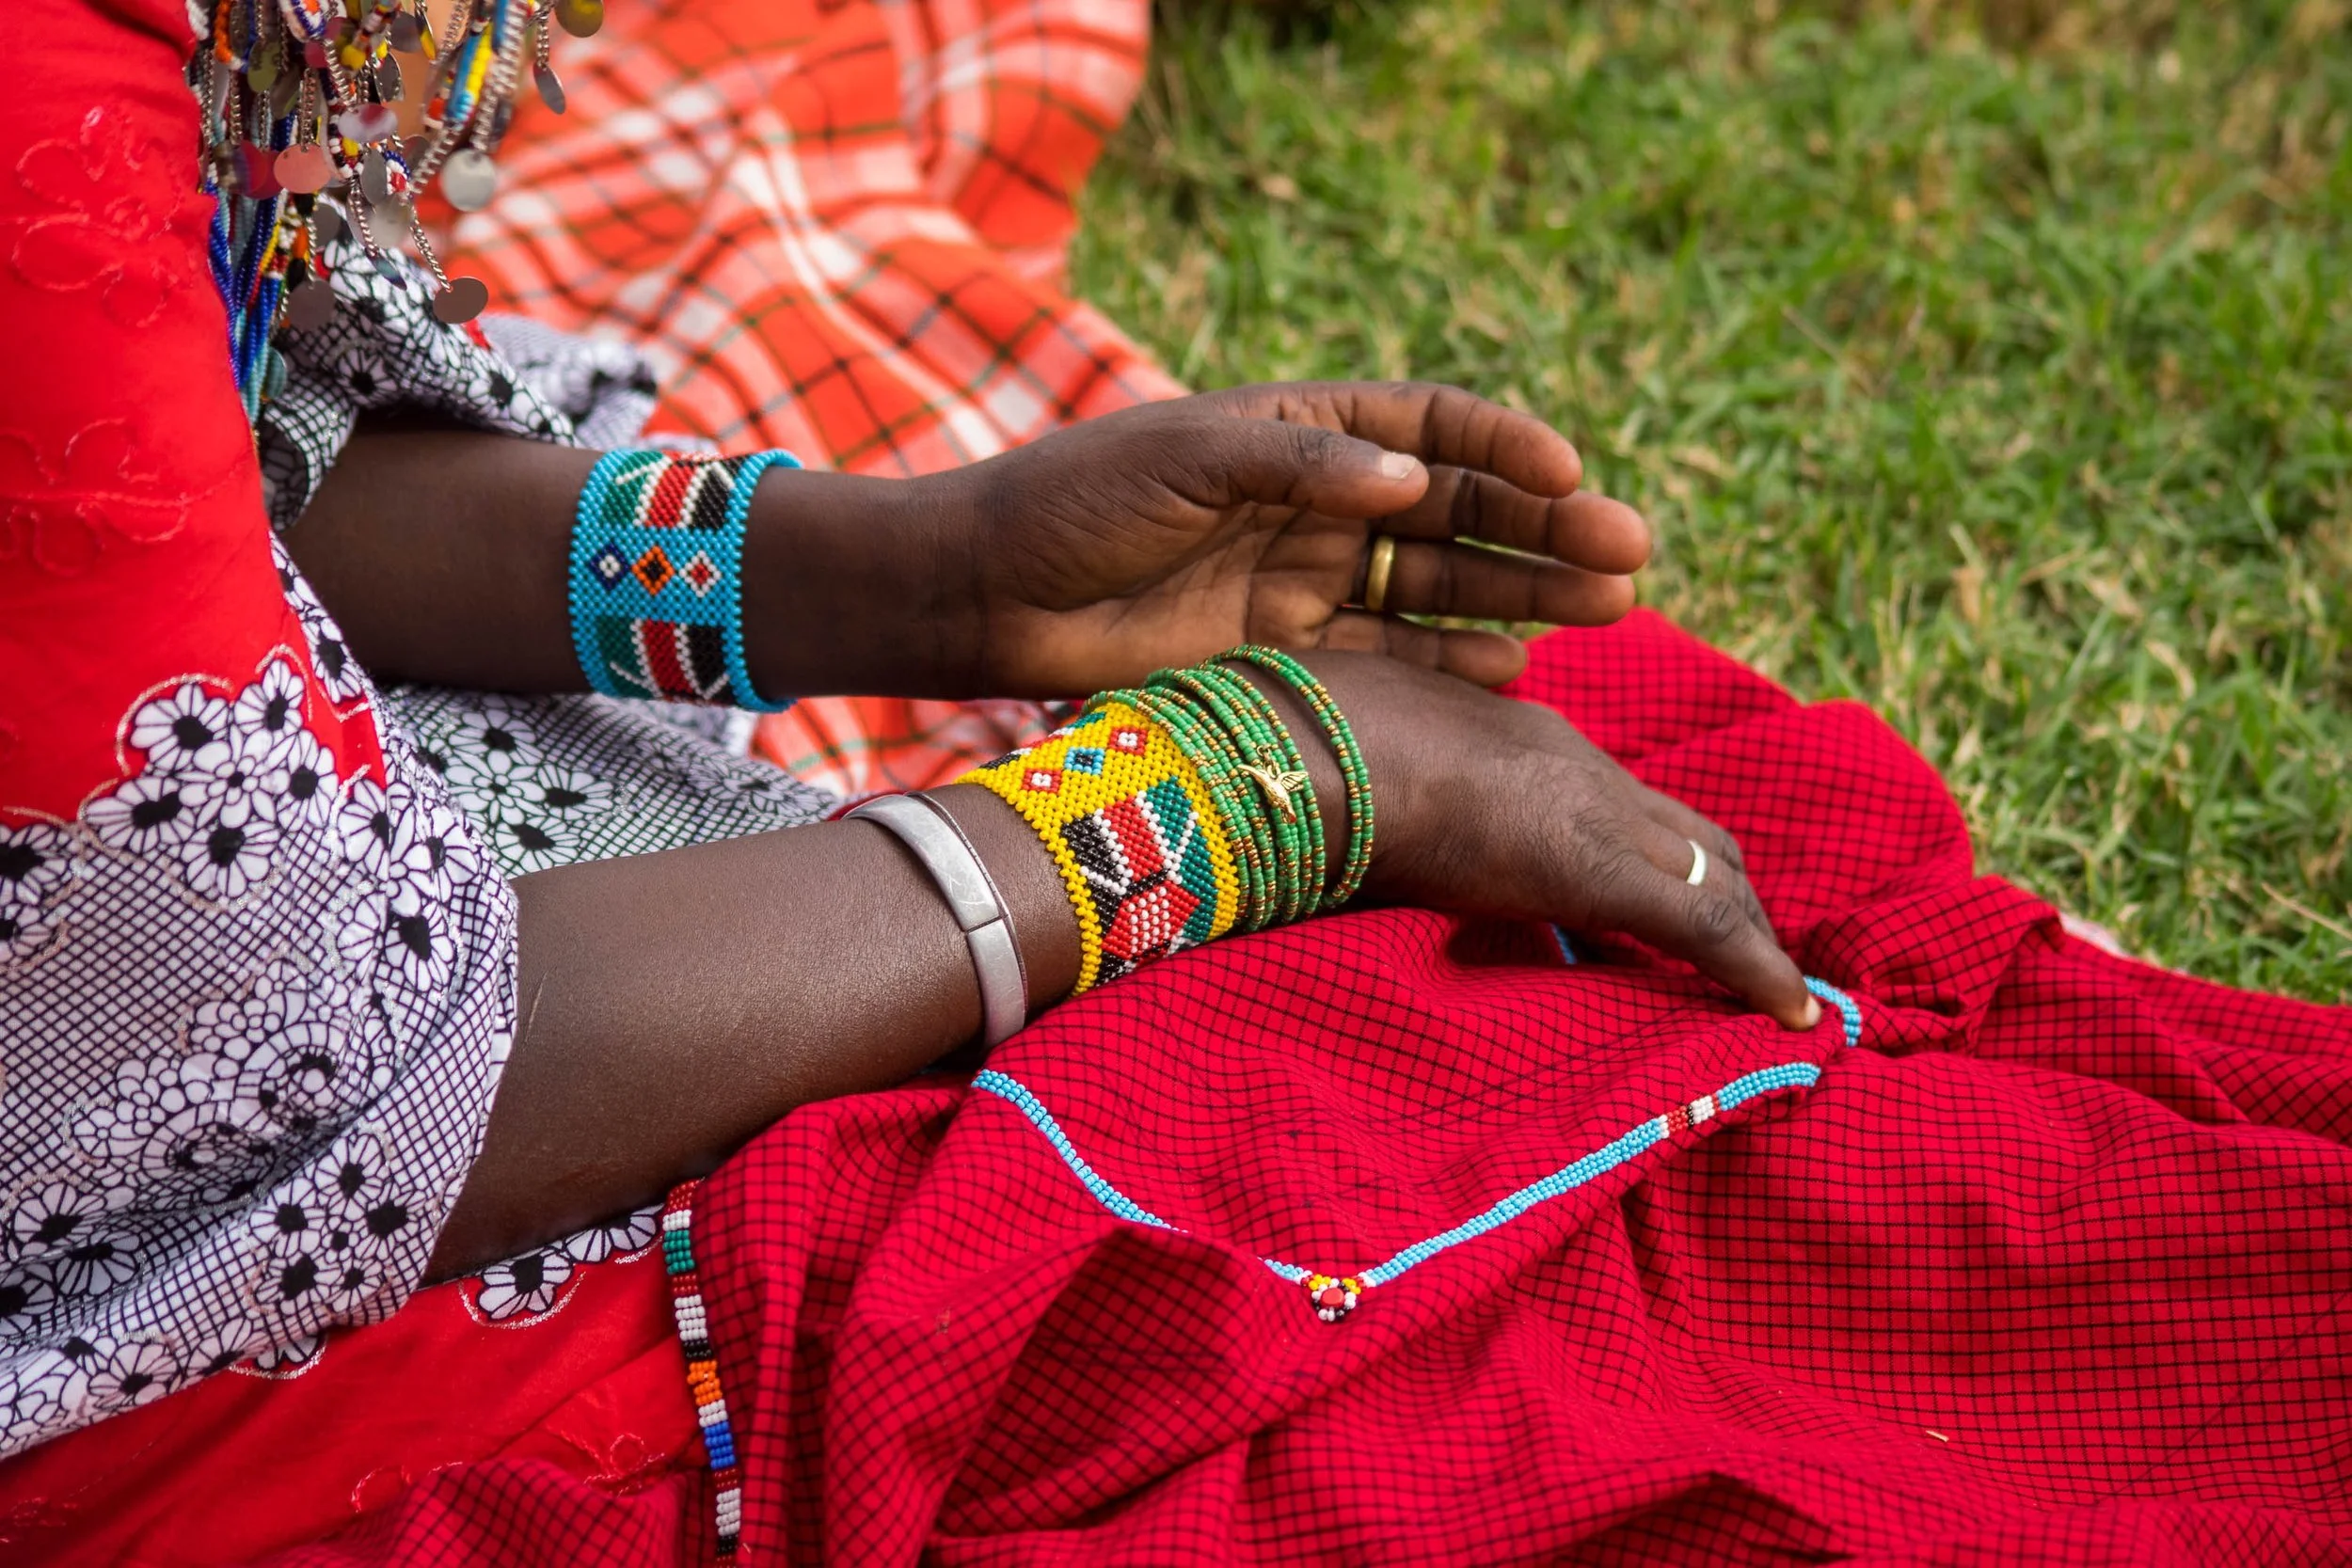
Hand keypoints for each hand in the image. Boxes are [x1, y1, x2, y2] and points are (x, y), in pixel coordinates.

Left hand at [924, 382, 1650, 695]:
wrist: (989, 595)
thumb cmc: (1075, 503)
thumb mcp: (1183, 459)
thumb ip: (1297, 464)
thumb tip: (1411, 480)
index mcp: (1303, 429)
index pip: (1432, 427)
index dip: (1505, 448)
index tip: (1570, 472)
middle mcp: (1322, 501)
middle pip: (1460, 511)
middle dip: (1546, 529)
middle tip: (1627, 554)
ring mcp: (1312, 579)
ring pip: (1444, 586)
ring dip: (1524, 595)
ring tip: (1608, 605)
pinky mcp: (1292, 654)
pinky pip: (1394, 656)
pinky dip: (1454, 664)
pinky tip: (1515, 673)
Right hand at [1259, 653, 1818, 1028]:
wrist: (1285, 748)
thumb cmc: (1283, 761)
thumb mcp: (1345, 787)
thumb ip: (1380, 816)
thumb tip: (1354, 859)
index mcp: (1505, 739)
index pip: (1617, 799)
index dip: (1659, 852)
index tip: (1674, 903)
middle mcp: (1566, 760)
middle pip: (1687, 826)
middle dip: (1728, 888)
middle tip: (1752, 959)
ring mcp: (1586, 803)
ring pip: (1711, 865)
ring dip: (1748, 929)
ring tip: (1776, 995)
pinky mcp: (1597, 863)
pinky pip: (1701, 920)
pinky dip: (1755, 968)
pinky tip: (1793, 1014)